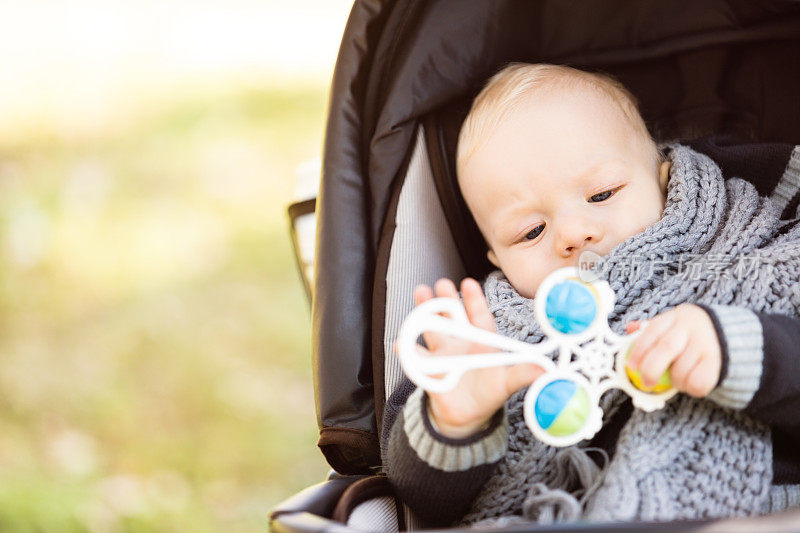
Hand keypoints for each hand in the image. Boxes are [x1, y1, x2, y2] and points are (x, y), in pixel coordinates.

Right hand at [395, 278, 543, 438]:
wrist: (465, 416)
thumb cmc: (487, 393)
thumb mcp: (506, 384)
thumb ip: (522, 374)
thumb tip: (544, 369)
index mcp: (481, 342)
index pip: (478, 317)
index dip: (474, 301)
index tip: (468, 284)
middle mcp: (461, 342)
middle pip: (452, 316)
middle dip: (446, 299)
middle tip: (441, 283)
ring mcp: (443, 353)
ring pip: (432, 329)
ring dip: (424, 313)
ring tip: (419, 295)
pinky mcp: (428, 369)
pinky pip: (416, 358)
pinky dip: (407, 351)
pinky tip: (400, 343)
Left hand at [625, 303, 721, 397]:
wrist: (730, 335)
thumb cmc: (690, 334)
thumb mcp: (672, 325)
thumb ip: (652, 329)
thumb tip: (630, 328)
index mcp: (676, 317)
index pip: (652, 330)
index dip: (639, 350)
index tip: (631, 366)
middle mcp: (691, 328)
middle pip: (667, 348)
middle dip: (651, 368)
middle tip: (647, 382)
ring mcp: (706, 344)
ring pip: (682, 369)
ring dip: (674, 381)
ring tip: (675, 380)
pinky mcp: (718, 362)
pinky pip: (699, 381)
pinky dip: (690, 388)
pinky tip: (689, 383)